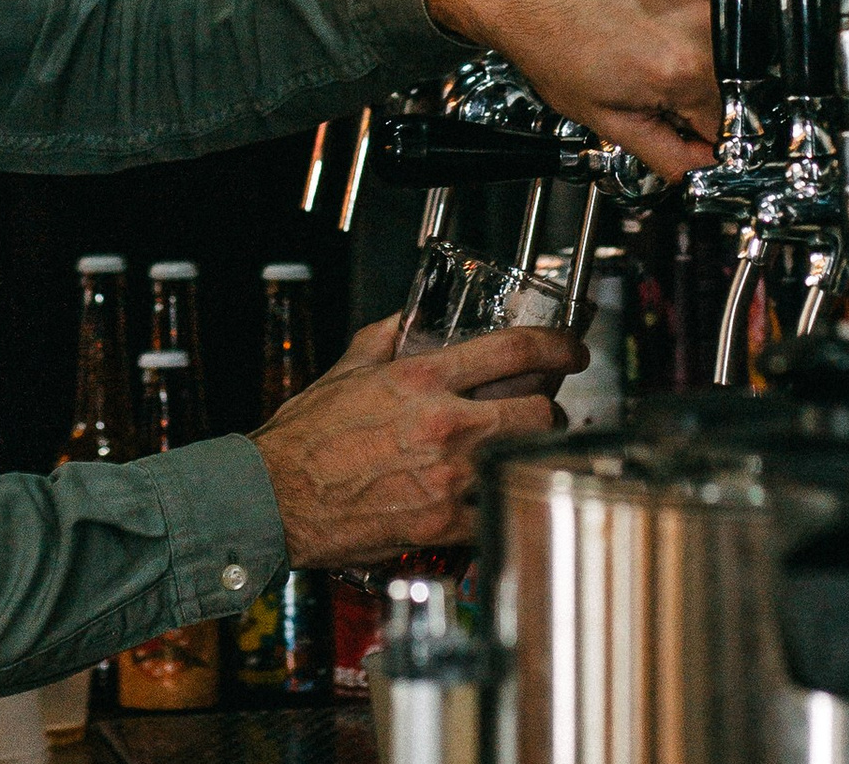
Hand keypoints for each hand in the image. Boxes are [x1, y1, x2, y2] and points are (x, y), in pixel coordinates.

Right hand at [251, 312, 584, 566]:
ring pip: (526, 462)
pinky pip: (496, 512)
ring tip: (521, 453)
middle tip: (546, 410)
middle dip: (552, 409)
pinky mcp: (442, 527)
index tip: (573, 349)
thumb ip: (386, 338)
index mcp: (422, 379)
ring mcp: (447, 479)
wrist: (275, 497)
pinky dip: (500, 503)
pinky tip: (492, 496)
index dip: (558, 345)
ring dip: (531, 456)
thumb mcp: (348, 367)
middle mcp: (443, 425)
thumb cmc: (307, 436)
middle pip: (538, 410)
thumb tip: (409, 320)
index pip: (513, 349)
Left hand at [424, 0, 717, 179]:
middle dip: (698, 105)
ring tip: (644, 59)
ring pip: (726, 55)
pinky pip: (712, 19)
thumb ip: (669, 157)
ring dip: (697, 68)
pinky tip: (647, 32)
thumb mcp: (607, 121)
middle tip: (650, 96)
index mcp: (685, 66)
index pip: (729, 130)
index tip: (684, 139)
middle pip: (732, 90)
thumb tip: (702, 170)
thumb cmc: (549, 41)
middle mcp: (704, 21)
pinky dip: (689, 33)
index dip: (703, 143)